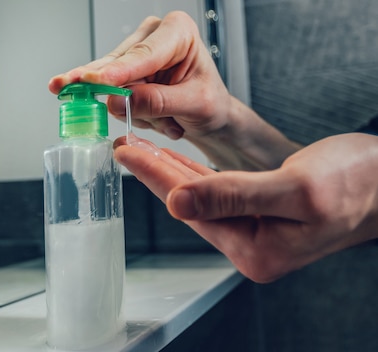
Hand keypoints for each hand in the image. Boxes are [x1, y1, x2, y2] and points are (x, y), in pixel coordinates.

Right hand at [50, 12, 229, 139]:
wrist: (211, 115)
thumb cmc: (211, 102)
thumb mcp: (195, 104)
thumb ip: (159, 103)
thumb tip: (120, 102)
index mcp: (177, 32)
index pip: (142, 54)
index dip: (115, 71)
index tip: (92, 81)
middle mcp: (151, 37)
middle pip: (115, 64)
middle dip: (111, 91)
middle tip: (62, 86)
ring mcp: (134, 55)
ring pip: (109, 85)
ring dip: (134, 112)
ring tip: (168, 122)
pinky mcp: (123, 74)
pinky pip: (111, 97)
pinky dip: (131, 114)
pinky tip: (157, 120)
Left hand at [114, 133, 377, 282]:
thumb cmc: (357, 184)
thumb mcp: (296, 188)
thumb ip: (235, 195)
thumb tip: (179, 203)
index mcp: (257, 250)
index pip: (192, 209)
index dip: (156, 177)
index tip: (127, 153)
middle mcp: (253, 248)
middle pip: (190, 205)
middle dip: (156, 174)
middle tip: (125, 147)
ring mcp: (256, 234)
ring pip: (201, 198)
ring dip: (171, 172)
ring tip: (142, 150)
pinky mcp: (261, 217)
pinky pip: (219, 193)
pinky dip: (197, 174)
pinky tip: (178, 162)